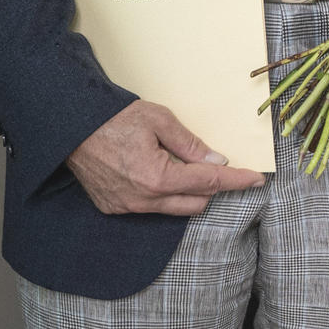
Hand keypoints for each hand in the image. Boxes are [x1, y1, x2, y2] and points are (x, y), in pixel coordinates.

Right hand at [66, 100, 263, 215]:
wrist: (71, 127)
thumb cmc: (115, 118)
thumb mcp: (160, 120)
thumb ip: (191, 143)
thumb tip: (217, 159)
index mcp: (159, 177)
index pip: (209, 182)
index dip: (236, 180)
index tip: (257, 180)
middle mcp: (144, 199)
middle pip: (196, 203)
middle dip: (211, 187)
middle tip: (214, 164)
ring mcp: (127, 207)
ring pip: (174, 209)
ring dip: (188, 192)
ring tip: (183, 165)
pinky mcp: (114, 207)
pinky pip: (151, 208)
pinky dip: (163, 194)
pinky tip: (158, 172)